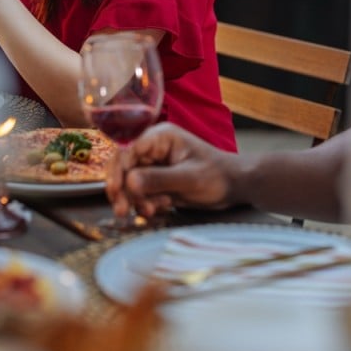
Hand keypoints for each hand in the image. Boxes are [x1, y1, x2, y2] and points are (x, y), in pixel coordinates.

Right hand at [106, 122, 238, 218]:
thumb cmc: (216, 176)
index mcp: (160, 138)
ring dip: (136, 199)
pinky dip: (146, 203)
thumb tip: (129, 182)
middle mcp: (154, 149)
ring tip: (151, 211)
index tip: (115, 193)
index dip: (118, 171)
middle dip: (123, 190)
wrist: (235, 186)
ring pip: (131, 183)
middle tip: (122, 211)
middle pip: (125, 167)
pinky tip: (160, 208)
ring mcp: (155, 165)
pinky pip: (142, 193)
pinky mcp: (158, 181)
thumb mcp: (188, 178)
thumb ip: (158, 179)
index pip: (128, 151)